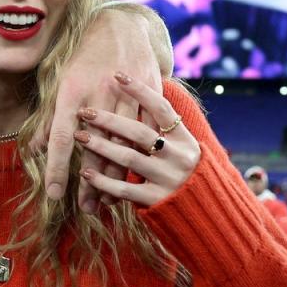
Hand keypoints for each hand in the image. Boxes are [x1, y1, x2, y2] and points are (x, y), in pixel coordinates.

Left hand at [34, 6, 163, 211]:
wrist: (122, 26)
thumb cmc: (84, 57)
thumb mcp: (60, 82)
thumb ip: (50, 118)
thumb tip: (35, 149)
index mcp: (72, 92)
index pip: (61, 138)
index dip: (57, 168)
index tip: (54, 195)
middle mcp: (98, 95)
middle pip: (95, 148)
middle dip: (89, 182)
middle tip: (85, 208)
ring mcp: (126, 96)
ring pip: (123, 145)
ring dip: (115, 176)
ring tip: (106, 201)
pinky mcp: (149, 96)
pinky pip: (146, 134)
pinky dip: (140, 157)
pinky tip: (133, 177)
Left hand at [75, 73, 200, 205]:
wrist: (208, 212)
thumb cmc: (182, 171)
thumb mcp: (179, 146)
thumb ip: (159, 128)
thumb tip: (134, 98)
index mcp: (184, 139)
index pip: (161, 108)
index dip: (140, 90)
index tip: (117, 74)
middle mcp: (179, 157)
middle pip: (139, 132)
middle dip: (109, 120)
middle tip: (84, 112)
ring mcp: (169, 179)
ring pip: (129, 158)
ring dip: (100, 147)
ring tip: (79, 137)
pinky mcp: (158, 201)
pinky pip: (125, 190)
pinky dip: (103, 181)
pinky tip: (86, 173)